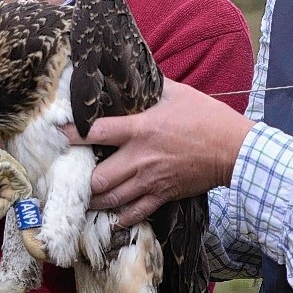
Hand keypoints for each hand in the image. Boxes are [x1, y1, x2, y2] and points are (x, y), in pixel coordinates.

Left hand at [65, 78, 252, 227]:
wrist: (233, 149)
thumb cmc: (207, 117)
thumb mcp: (178, 93)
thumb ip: (152, 86)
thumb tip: (136, 73)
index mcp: (141, 129)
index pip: (96, 133)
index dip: (72, 134)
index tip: (59, 134)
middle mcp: (140, 158)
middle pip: (97, 178)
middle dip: (80, 179)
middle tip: (70, 175)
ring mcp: (150, 181)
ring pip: (111, 200)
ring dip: (93, 200)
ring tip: (82, 198)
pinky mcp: (162, 196)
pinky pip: (134, 214)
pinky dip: (118, 219)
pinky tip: (108, 218)